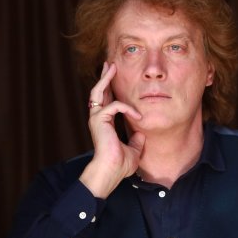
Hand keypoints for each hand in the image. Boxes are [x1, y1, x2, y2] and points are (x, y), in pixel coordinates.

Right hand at [79, 62, 145, 197]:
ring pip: (98, 92)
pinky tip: (138, 115)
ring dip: (106, 79)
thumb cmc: (120, 165)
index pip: (106, 102)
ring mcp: (96, 118)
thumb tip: (142, 134)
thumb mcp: (133, 151)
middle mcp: (97, 119)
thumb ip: (137, 141)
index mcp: (104, 124)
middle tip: (110, 65)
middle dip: (104, 77)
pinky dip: (128, 108)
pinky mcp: (99, 120)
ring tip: (112, 67)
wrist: (111, 172)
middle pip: (98, 92)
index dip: (110, 90)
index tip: (115, 79)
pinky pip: (115, 106)